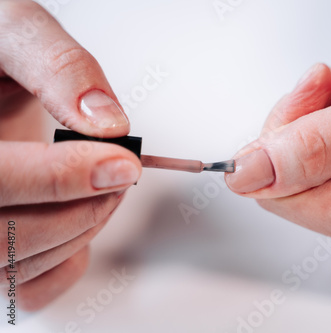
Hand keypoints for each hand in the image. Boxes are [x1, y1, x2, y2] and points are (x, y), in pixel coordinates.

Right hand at [0, 1, 140, 309]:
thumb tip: (107, 123)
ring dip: (84, 228)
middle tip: (121, 170)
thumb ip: (59, 69)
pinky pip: (30, 288)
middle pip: (5, 237)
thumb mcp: (14, 34)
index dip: (61, 177)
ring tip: (107, 183)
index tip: (121, 161)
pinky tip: (81, 215)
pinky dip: (69, 261)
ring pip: (19, 266)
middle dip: (83, 206)